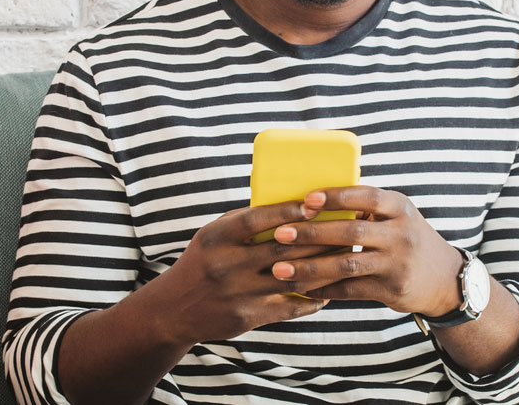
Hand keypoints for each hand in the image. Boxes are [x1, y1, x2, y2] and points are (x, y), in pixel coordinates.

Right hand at [134, 200, 350, 346]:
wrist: (174, 309)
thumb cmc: (203, 262)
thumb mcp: (213, 236)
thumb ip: (245, 222)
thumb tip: (290, 203)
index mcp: (216, 237)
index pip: (257, 219)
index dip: (287, 211)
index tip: (314, 205)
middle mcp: (225, 264)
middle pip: (281, 248)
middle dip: (317, 238)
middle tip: (344, 230)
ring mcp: (237, 292)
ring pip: (290, 278)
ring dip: (322, 268)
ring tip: (344, 258)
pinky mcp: (247, 316)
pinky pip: (289, 306)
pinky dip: (312, 299)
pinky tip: (328, 291)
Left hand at [266, 187, 464, 317]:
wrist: (444, 279)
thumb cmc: (406, 238)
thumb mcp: (396, 215)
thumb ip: (364, 208)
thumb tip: (310, 200)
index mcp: (400, 207)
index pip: (366, 196)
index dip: (336, 197)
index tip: (306, 200)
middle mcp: (401, 234)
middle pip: (352, 232)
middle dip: (312, 233)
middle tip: (280, 234)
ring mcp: (397, 264)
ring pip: (347, 265)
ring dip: (309, 267)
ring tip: (280, 268)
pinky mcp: (391, 290)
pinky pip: (350, 290)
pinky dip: (323, 289)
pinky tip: (300, 288)